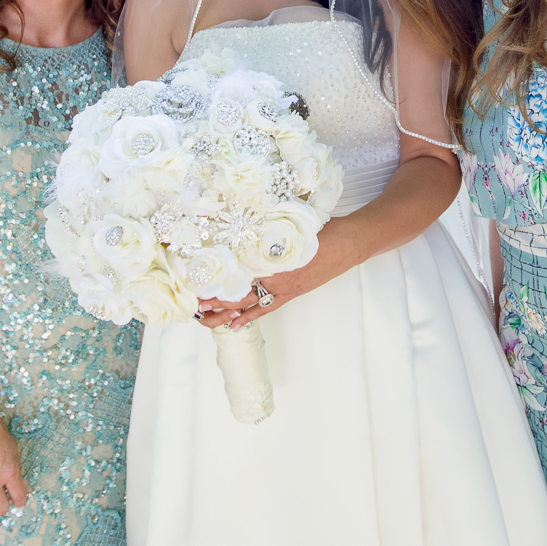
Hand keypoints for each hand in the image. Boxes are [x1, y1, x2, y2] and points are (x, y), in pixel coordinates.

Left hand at [204, 228, 361, 329]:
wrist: (350, 243)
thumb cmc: (325, 230)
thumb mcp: (293, 224)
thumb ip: (269, 226)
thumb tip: (246, 220)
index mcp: (275, 259)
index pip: (239, 271)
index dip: (218, 277)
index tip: (199, 278)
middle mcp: (277, 277)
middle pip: (240, 292)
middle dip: (216, 299)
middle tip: (196, 303)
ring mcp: (285, 288)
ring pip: (249, 304)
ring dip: (227, 311)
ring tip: (205, 318)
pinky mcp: (291, 293)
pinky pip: (266, 309)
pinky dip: (248, 317)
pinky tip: (234, 325)